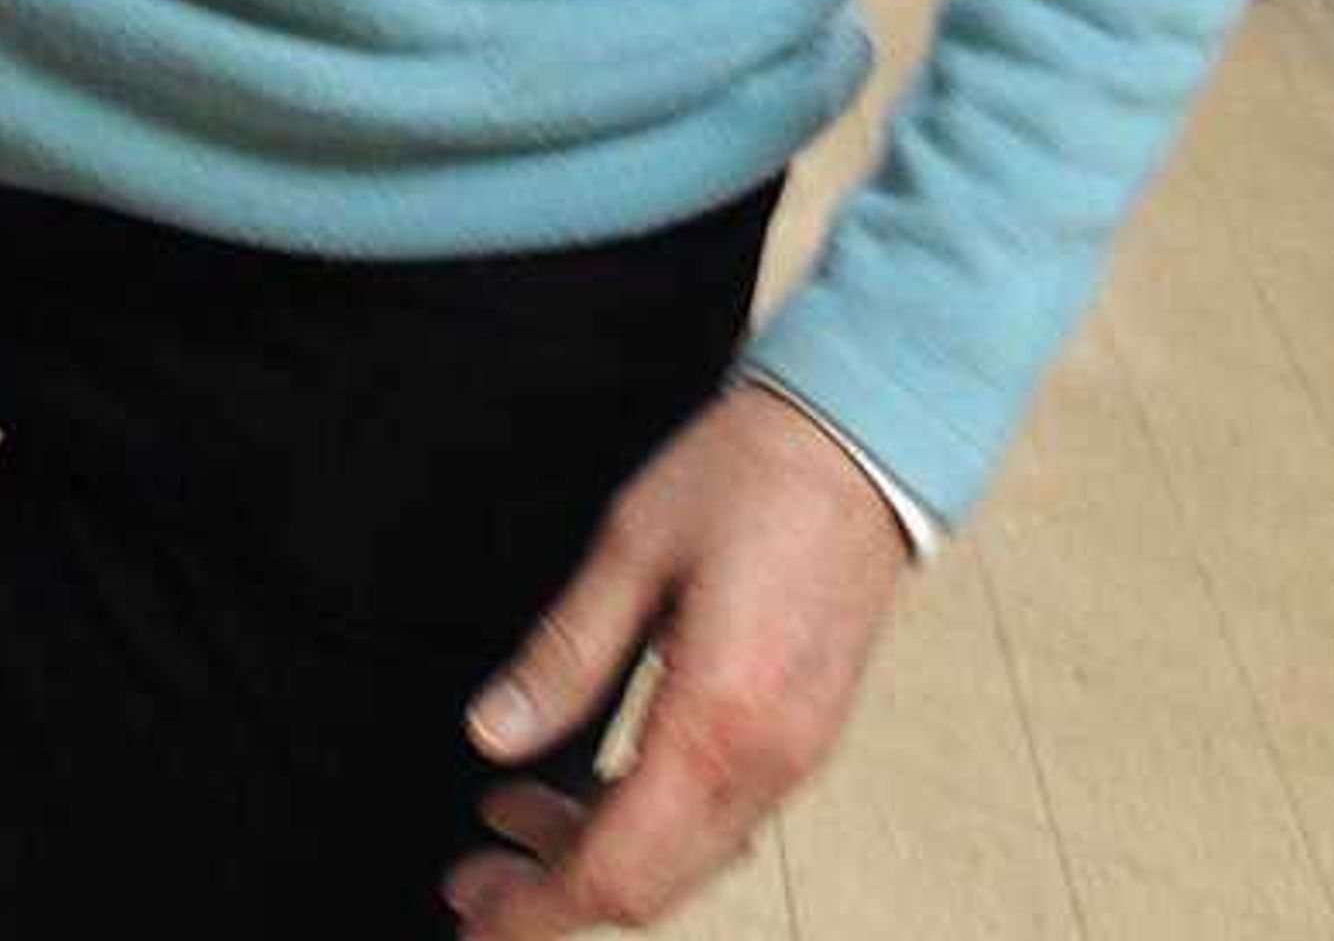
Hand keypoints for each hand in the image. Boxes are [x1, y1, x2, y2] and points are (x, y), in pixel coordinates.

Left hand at [445, 386, 912, 930]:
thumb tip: (492, 735)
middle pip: (651, 884)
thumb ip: (563, 655)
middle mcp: (767, 762)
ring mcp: (795, 755)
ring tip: (512, 815)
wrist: (862, 441)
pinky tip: (594, 787)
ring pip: (686, 860)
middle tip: (471, 877)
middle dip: (553, 895)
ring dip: (598, 857)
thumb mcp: (630, 547)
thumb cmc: (748, 473)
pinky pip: (720, 819)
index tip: (472, 922)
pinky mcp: (803, 734)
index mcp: (718, 721)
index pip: (616, 866)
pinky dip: (649, 825)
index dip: (535, 911)